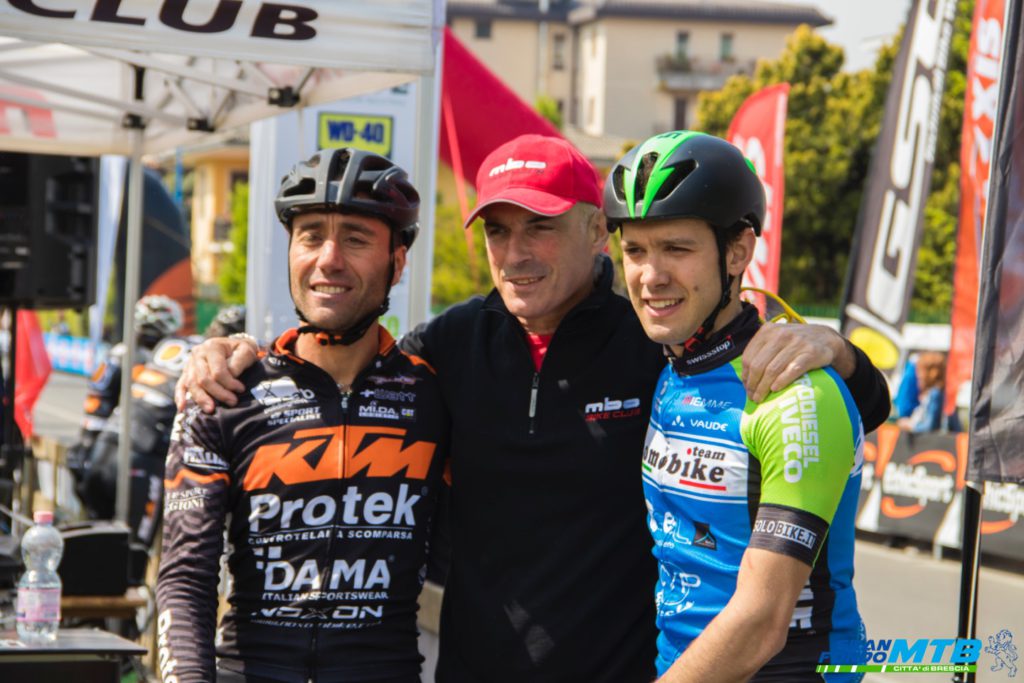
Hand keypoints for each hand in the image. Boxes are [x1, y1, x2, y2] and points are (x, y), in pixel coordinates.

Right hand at [174, 337, 258, 411]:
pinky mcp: (187, 371)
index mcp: (212, 347)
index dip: (229, 383)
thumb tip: (231, 376)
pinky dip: (180, 397)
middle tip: (232, 402)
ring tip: (211, 410)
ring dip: (201, 399)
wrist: (234, 346)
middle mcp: (198, 353)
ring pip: (191, 384)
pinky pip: (181, 385)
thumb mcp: (247, 350)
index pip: (217, 370)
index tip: (240, 389)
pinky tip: (181, 408)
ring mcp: (190, 363)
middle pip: (203, 379)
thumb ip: (239, 362)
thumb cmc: (241, 349)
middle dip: (218, 393)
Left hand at [741, 323, 855, 401]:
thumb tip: (744, 378)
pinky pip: (792, 370)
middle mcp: (781, 335)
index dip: (745, 376)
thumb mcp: (777, 338)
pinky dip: (781, 381)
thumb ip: (761, 351)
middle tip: (752, 397)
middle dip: (752, 385)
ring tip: (760, 399)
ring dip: (763, 388)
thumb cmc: (795, 344)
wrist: (827, 338)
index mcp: (768, 331)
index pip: (749, 357)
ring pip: (772, 370)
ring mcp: (796, 343)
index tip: (746, 388)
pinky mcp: (810, 353)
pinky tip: (775, 390)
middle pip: (758, 365)